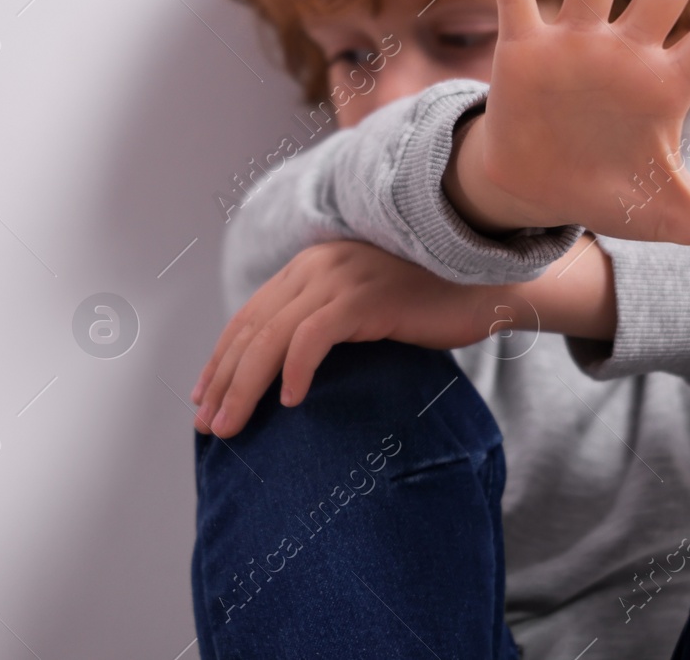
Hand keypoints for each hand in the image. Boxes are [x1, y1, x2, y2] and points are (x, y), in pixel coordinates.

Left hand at [190, 237, 616, 438]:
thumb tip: (285, 370)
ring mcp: (340, 277)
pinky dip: (294, 370)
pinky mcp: (365, 297)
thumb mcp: (367, 307)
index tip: (205, 397)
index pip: (252, 315)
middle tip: (209, 425)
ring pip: (272, 335)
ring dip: (246, 385)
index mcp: (312, 266)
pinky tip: (290, 403)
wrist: (485, 285)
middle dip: (224, 379)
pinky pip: (314, 337)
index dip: (222, 358)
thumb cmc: (430, 304)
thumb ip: (327, 322)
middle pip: (253, 327)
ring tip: (233, 425)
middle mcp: (317, 265)